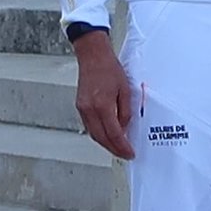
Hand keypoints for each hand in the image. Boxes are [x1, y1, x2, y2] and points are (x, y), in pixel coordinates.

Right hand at [70, 28, 136, 160]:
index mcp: (102, 105)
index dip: (122, 146)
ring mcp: (83, 109)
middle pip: (101, 138)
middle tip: (124, 154)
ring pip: (94, 134)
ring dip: (106, 144)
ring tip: (117, 148)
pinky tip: (107, 135)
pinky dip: (99, 134)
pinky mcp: (80, 107)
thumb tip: (125, 128)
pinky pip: (89, 126)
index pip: (114, 134)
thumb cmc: (110, 68)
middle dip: (114, 149)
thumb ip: (125, 112)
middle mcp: (90, 110)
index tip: (130, 153)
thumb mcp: (125, 90)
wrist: (93, 56)